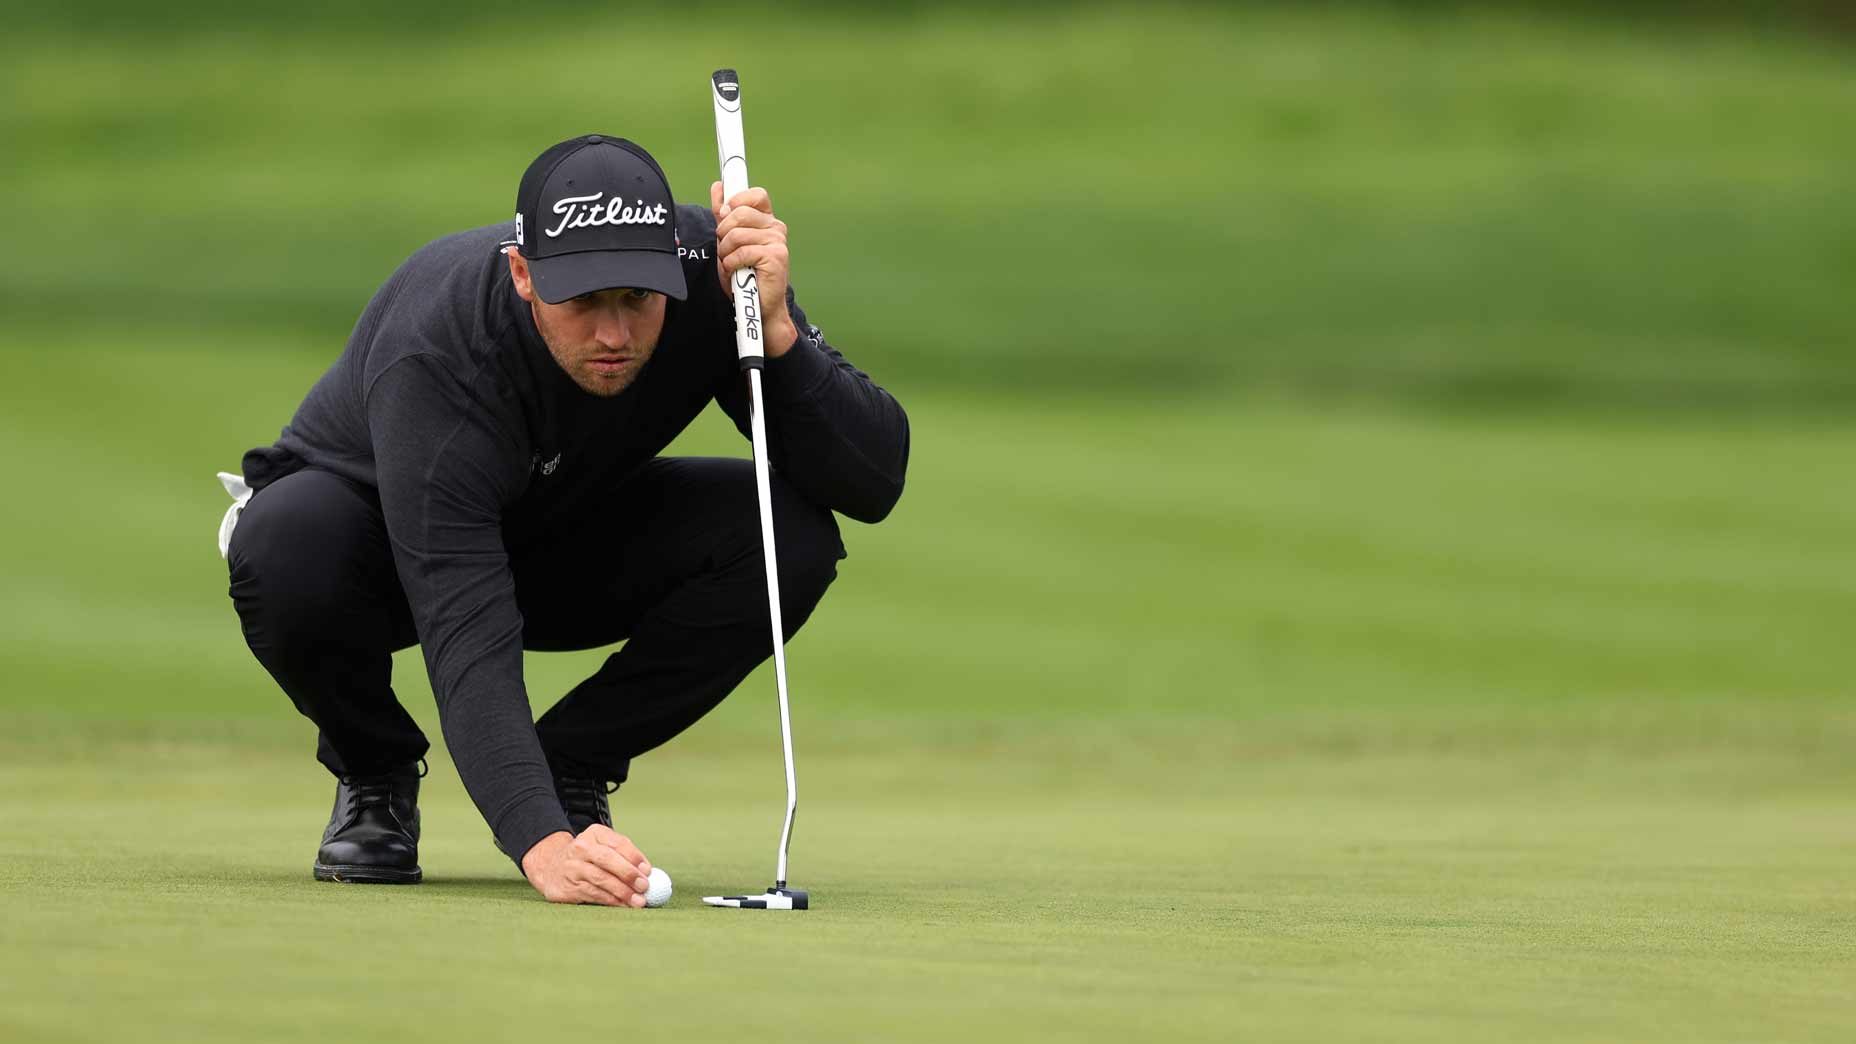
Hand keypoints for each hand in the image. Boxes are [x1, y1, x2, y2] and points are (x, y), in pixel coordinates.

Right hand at [520, 825, 653, 906]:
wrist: (552, 869)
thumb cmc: (589, 858)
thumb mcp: (604, 848)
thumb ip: (625, 856)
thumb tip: (649, 872)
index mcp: (594, 834)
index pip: (617, 843)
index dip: (634, 857)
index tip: (648, 871)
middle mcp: (580, 848)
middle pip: (607, 859)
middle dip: (628, 874)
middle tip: (644, 887)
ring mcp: (571, 867)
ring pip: (601, 879)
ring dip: (622, 892)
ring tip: (638, 901)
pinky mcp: (567, 887)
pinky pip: (593, 894)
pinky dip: (611, 901)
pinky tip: (623, 905)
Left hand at [711, 180, 797, 356]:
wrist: (759, 307)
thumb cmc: (745, 276)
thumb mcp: (729, 241)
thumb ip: (724, 215)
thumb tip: (718, 186)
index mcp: (767, 221)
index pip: (755, 194)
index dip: (737, 201)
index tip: (727, 215)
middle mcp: (776, 228)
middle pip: (739, 212)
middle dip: (723, 233)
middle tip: (727, 250)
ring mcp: (778, 242)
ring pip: (736, 234)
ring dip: (725, 252)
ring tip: (732, 264)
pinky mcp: (775, 257)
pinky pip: (741, 252)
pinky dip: (731, 265)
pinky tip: (737, 272)